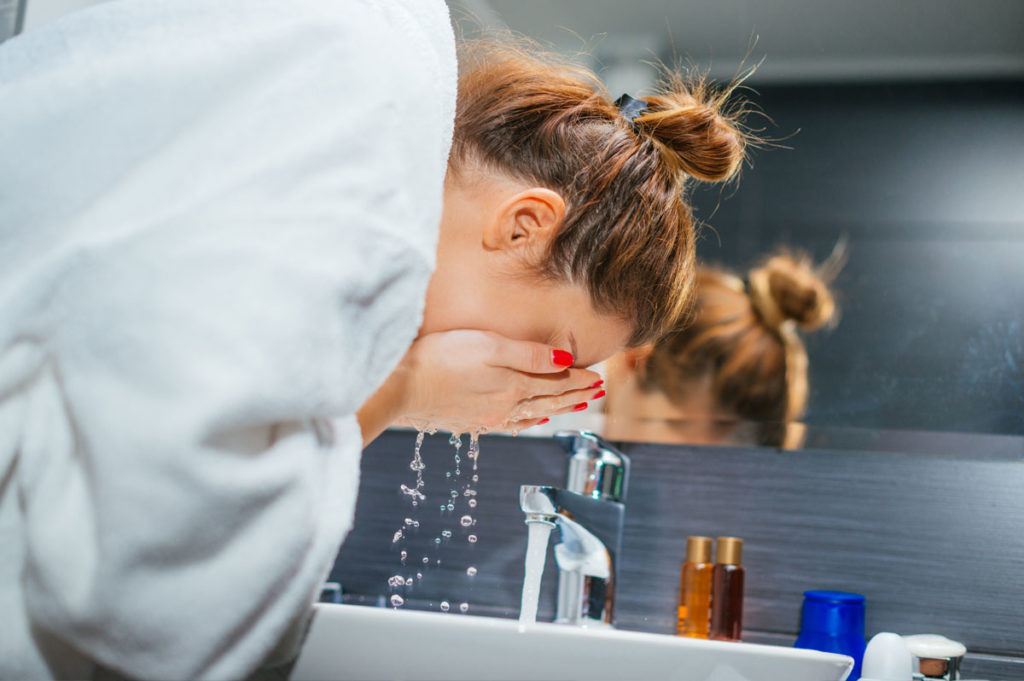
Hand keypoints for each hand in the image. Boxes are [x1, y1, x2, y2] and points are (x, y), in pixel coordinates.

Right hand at [358, 330, 602, 442]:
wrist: (399, 388)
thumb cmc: (440, 359)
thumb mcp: (488, 346)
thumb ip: (528, 355)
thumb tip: (566, 362)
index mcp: (514, 386)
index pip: (557, 381)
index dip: (580, 378)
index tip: (599, 377)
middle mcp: (506, 406)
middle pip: (550, 399)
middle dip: (576, 394)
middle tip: (597, 391)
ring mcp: (487, 417)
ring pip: (533, 412)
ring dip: (557, 408)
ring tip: (576, 405)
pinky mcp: (470, 421)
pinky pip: (511, 422)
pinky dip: (529, 419)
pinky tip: (532, 418)